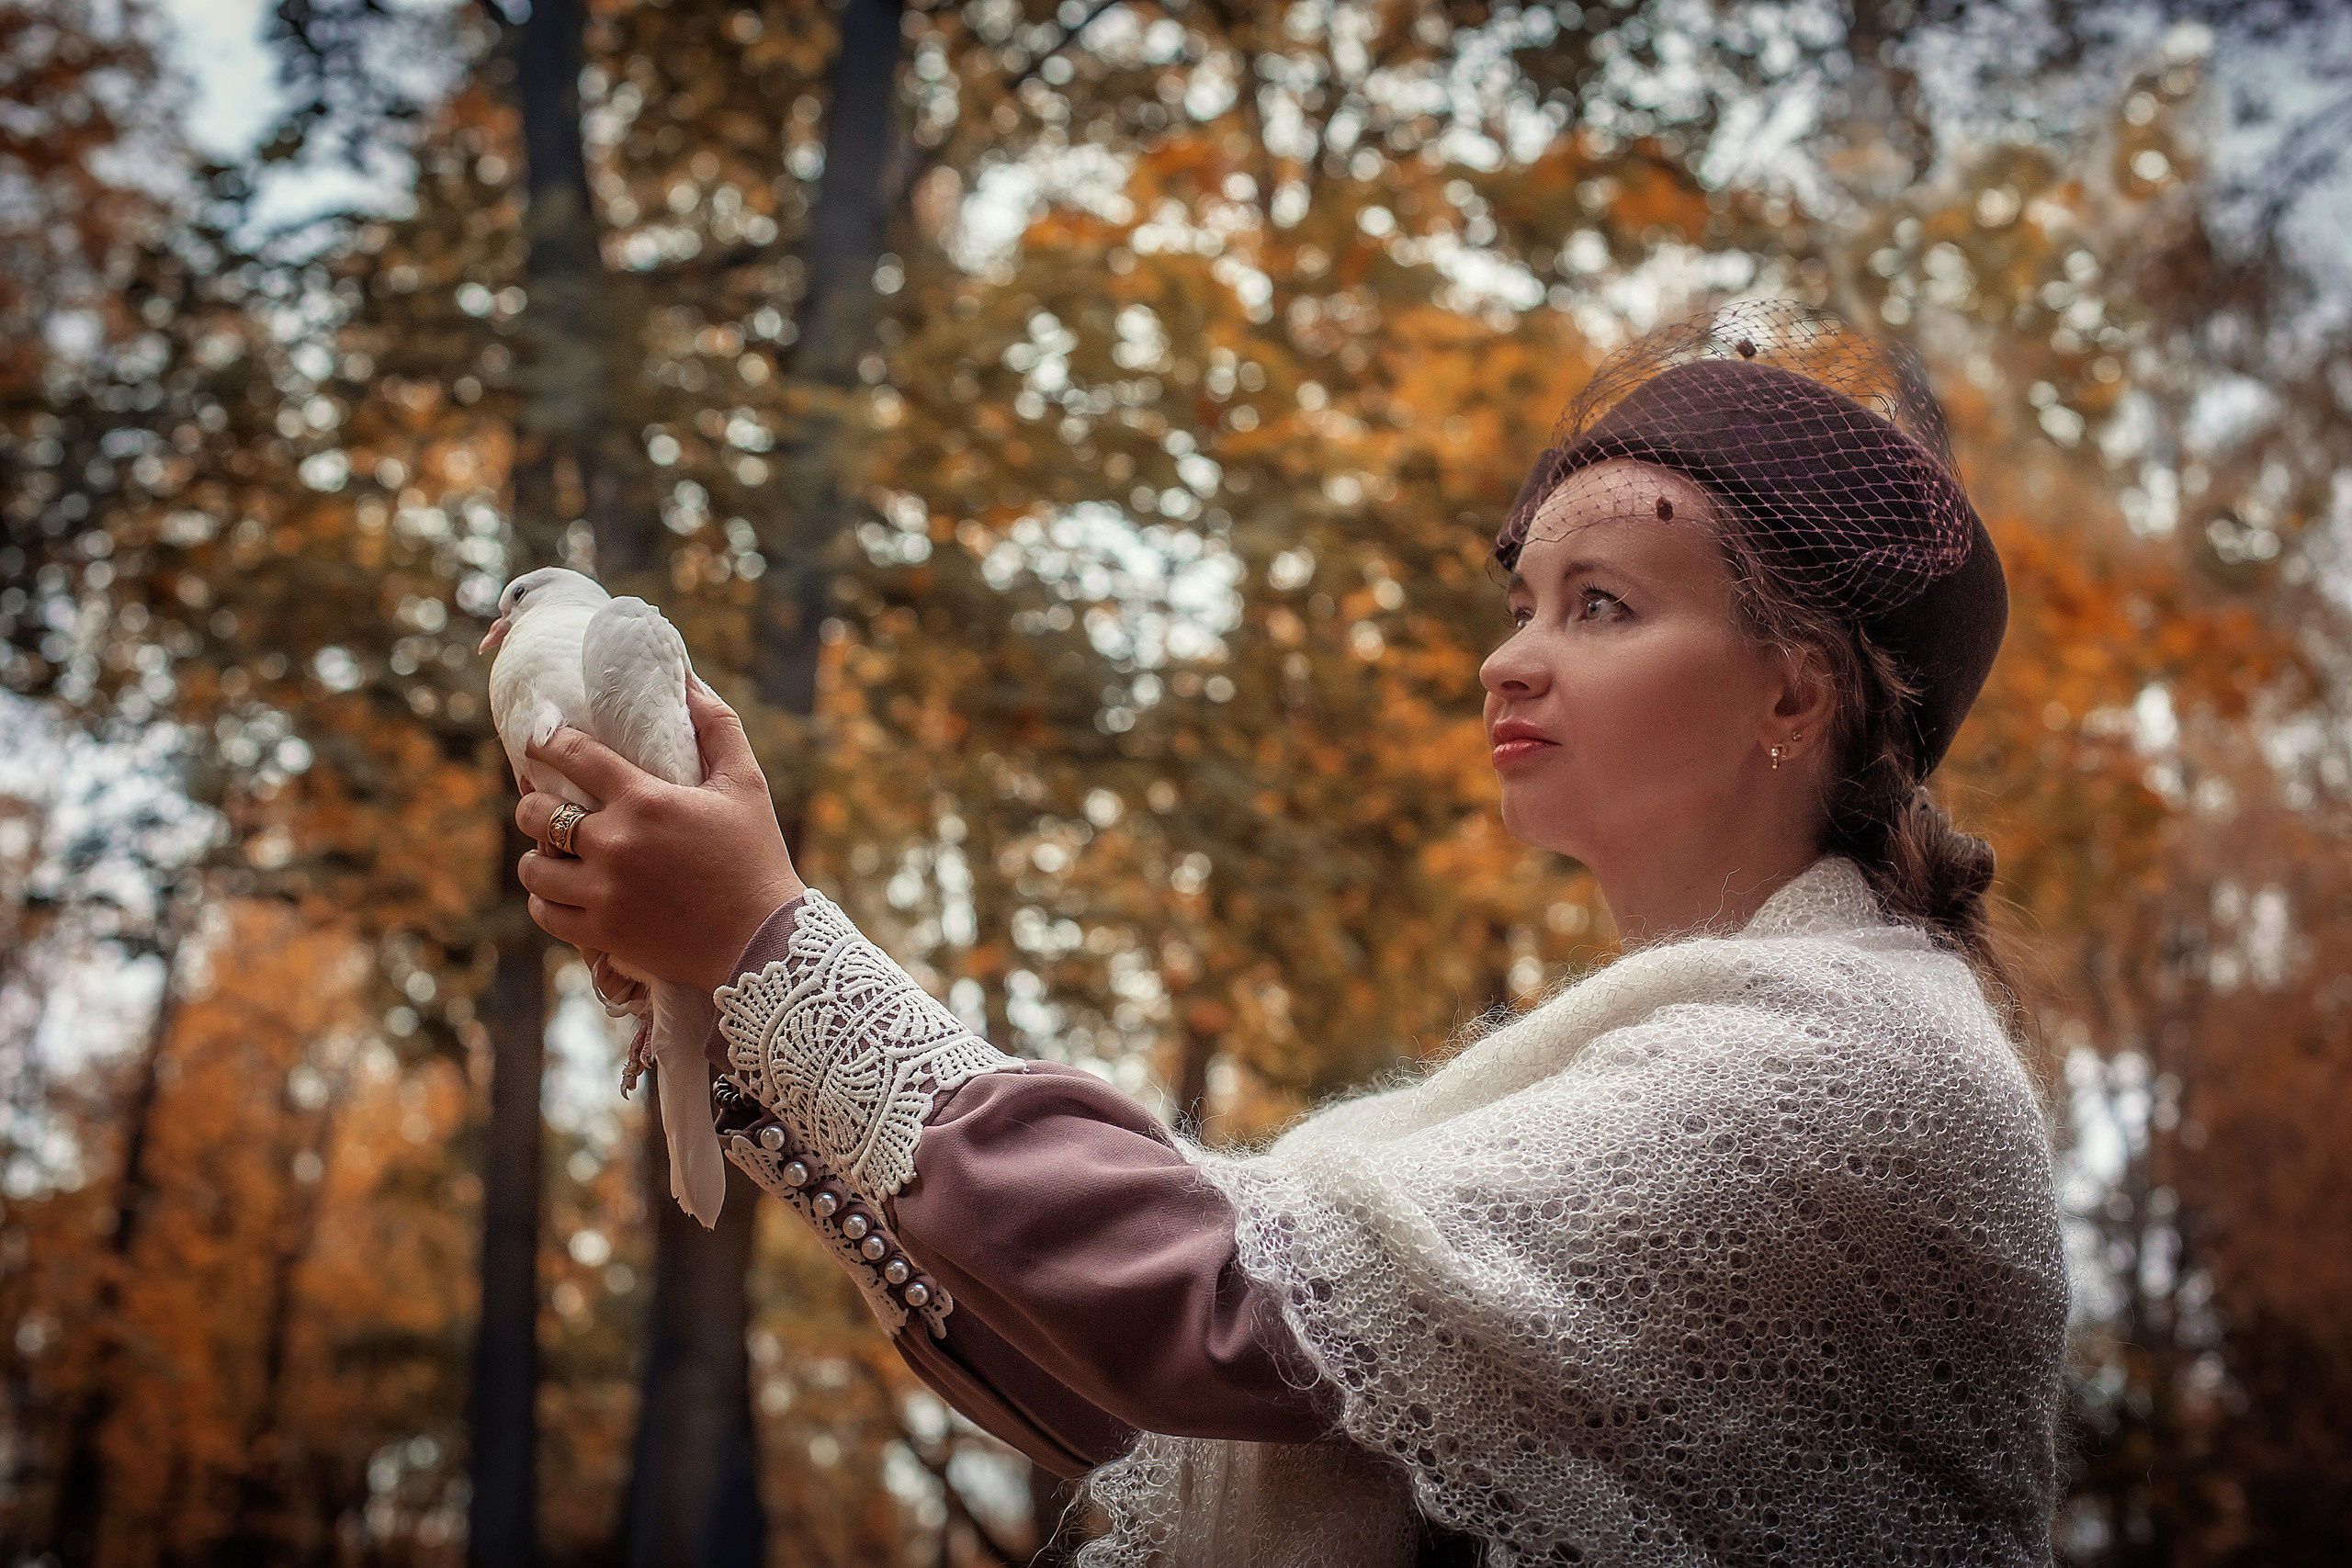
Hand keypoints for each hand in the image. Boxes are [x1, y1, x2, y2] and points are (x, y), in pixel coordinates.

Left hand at [515, 679, 805, 992]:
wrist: (763, 942)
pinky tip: (560, 891)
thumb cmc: (757, 856)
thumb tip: (688, 680)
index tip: (540, 736)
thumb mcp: (746, 783)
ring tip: (551, 852)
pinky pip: (545, 913)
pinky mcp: (602, 933)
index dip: (545, 738)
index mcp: (646, 801)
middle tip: (548, 804)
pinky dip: (546, 900)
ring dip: (536, 856)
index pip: (572, 754)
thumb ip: (717, 726)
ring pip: (533, 868)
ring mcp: (604, 893)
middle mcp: (615, 845)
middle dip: (535, 803)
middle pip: (535, 813)